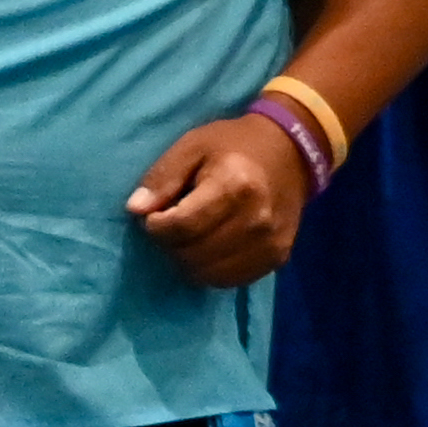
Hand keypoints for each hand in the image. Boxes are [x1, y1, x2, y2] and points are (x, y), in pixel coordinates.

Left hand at [127, 115, 311, 288]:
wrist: (292, 153)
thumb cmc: (235, 145)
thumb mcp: (193, 145)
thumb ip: (163, 177)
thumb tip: (135, 209)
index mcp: (234, 186)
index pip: (180, 227)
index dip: (156, 226)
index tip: (155, 216)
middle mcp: (256, 220)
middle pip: (191, 255)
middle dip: (170, 245)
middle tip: (173, 226)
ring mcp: (269, 243)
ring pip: (207, 274)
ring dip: (188, 261)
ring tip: (190, 238)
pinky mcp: (277, 258)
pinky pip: (229, 281)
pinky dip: (210, 270)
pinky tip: (210, 249)